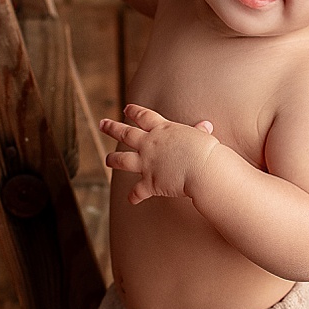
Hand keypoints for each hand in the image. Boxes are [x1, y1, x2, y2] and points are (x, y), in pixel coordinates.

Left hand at [99, 104, 217, 203]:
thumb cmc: (206, 152)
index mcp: (163, 130)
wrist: (204, 170)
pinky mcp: (149, 183)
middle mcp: (150, 144)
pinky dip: (134, 196)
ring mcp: (147, 163)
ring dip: (113, 159)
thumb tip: (205, 125)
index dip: (134, 112)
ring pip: (122, 160)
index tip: (126, 109)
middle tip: (102, 124)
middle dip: (112, 128)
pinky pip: (138, 192)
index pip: (144, 116)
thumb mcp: (202, 137)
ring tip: (107, 159)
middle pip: (126, 133)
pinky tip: (131, 199)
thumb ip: (199, 132)